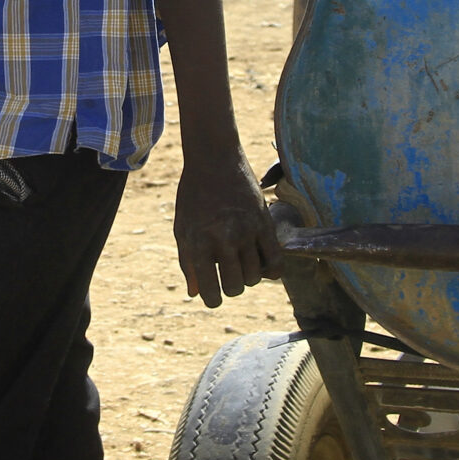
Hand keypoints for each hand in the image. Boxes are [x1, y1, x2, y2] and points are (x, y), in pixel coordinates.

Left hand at [174, 149, 283, 306]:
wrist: (214, 159)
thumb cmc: (194, 196)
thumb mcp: (182, 229)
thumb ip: (188, 263)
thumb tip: (195, 293)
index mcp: (199, 243)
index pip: (210, 291)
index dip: (212, 300)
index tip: (213, 296)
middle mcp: (224, 239)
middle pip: (236, 287)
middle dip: (230, 288)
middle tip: (227, 275)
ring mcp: (247, 231)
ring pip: (256, 277)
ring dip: (248, 278)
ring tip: (241, 264)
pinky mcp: (265, 223)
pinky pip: (276, 261)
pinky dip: (271, 271)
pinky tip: (261, 263)